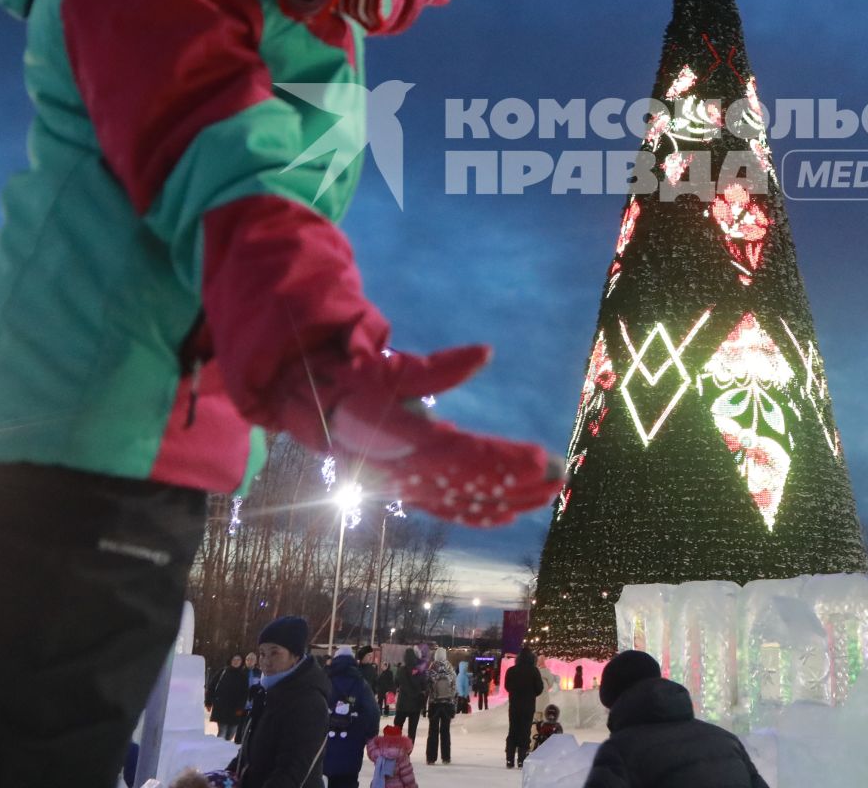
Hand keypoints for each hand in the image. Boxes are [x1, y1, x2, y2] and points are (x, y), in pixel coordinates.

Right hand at [282, 342, 561, 525]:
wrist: (308, 409)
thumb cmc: (350, 381)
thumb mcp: (389, 366)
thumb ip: (439, 367)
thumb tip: (486, 353)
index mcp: (403, 441)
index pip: (464, 456)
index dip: (503, 460)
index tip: (541, 458)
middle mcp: (406, 473)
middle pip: (472, 486)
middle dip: (519, 484)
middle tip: (560, 477)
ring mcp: (406, 488)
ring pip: (464, 503)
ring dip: (510, 502)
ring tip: (547, 495)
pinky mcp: (407, 492)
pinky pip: (448, 510)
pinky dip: (480, 514)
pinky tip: (509, 514)